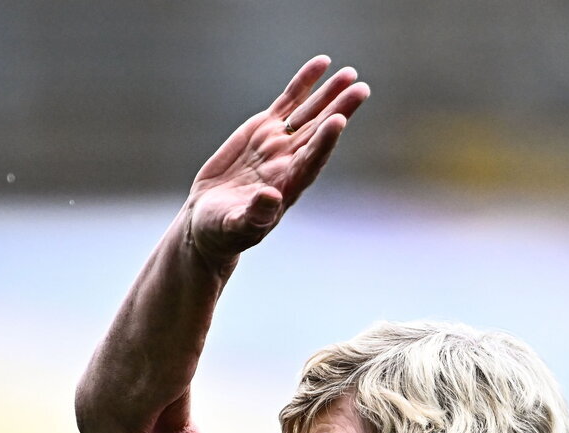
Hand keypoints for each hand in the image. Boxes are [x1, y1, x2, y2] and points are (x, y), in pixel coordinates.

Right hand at [187, 56, 368, 265]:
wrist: (207, 221)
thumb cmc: (222, 232)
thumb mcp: (235, 227)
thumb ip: (255, 215)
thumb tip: (271, 197)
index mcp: (286, 187)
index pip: (310, 161)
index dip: (324, 142)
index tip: (338, 121)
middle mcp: (289, 162)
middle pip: (319, 133)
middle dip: (339, 111)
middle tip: (361, 90)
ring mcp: (278, 143)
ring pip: (310, 114)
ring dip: (330, 94)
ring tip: (351, 74)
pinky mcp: (264, 129)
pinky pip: (289, 102)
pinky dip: (304, 83)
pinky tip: (323, 63)